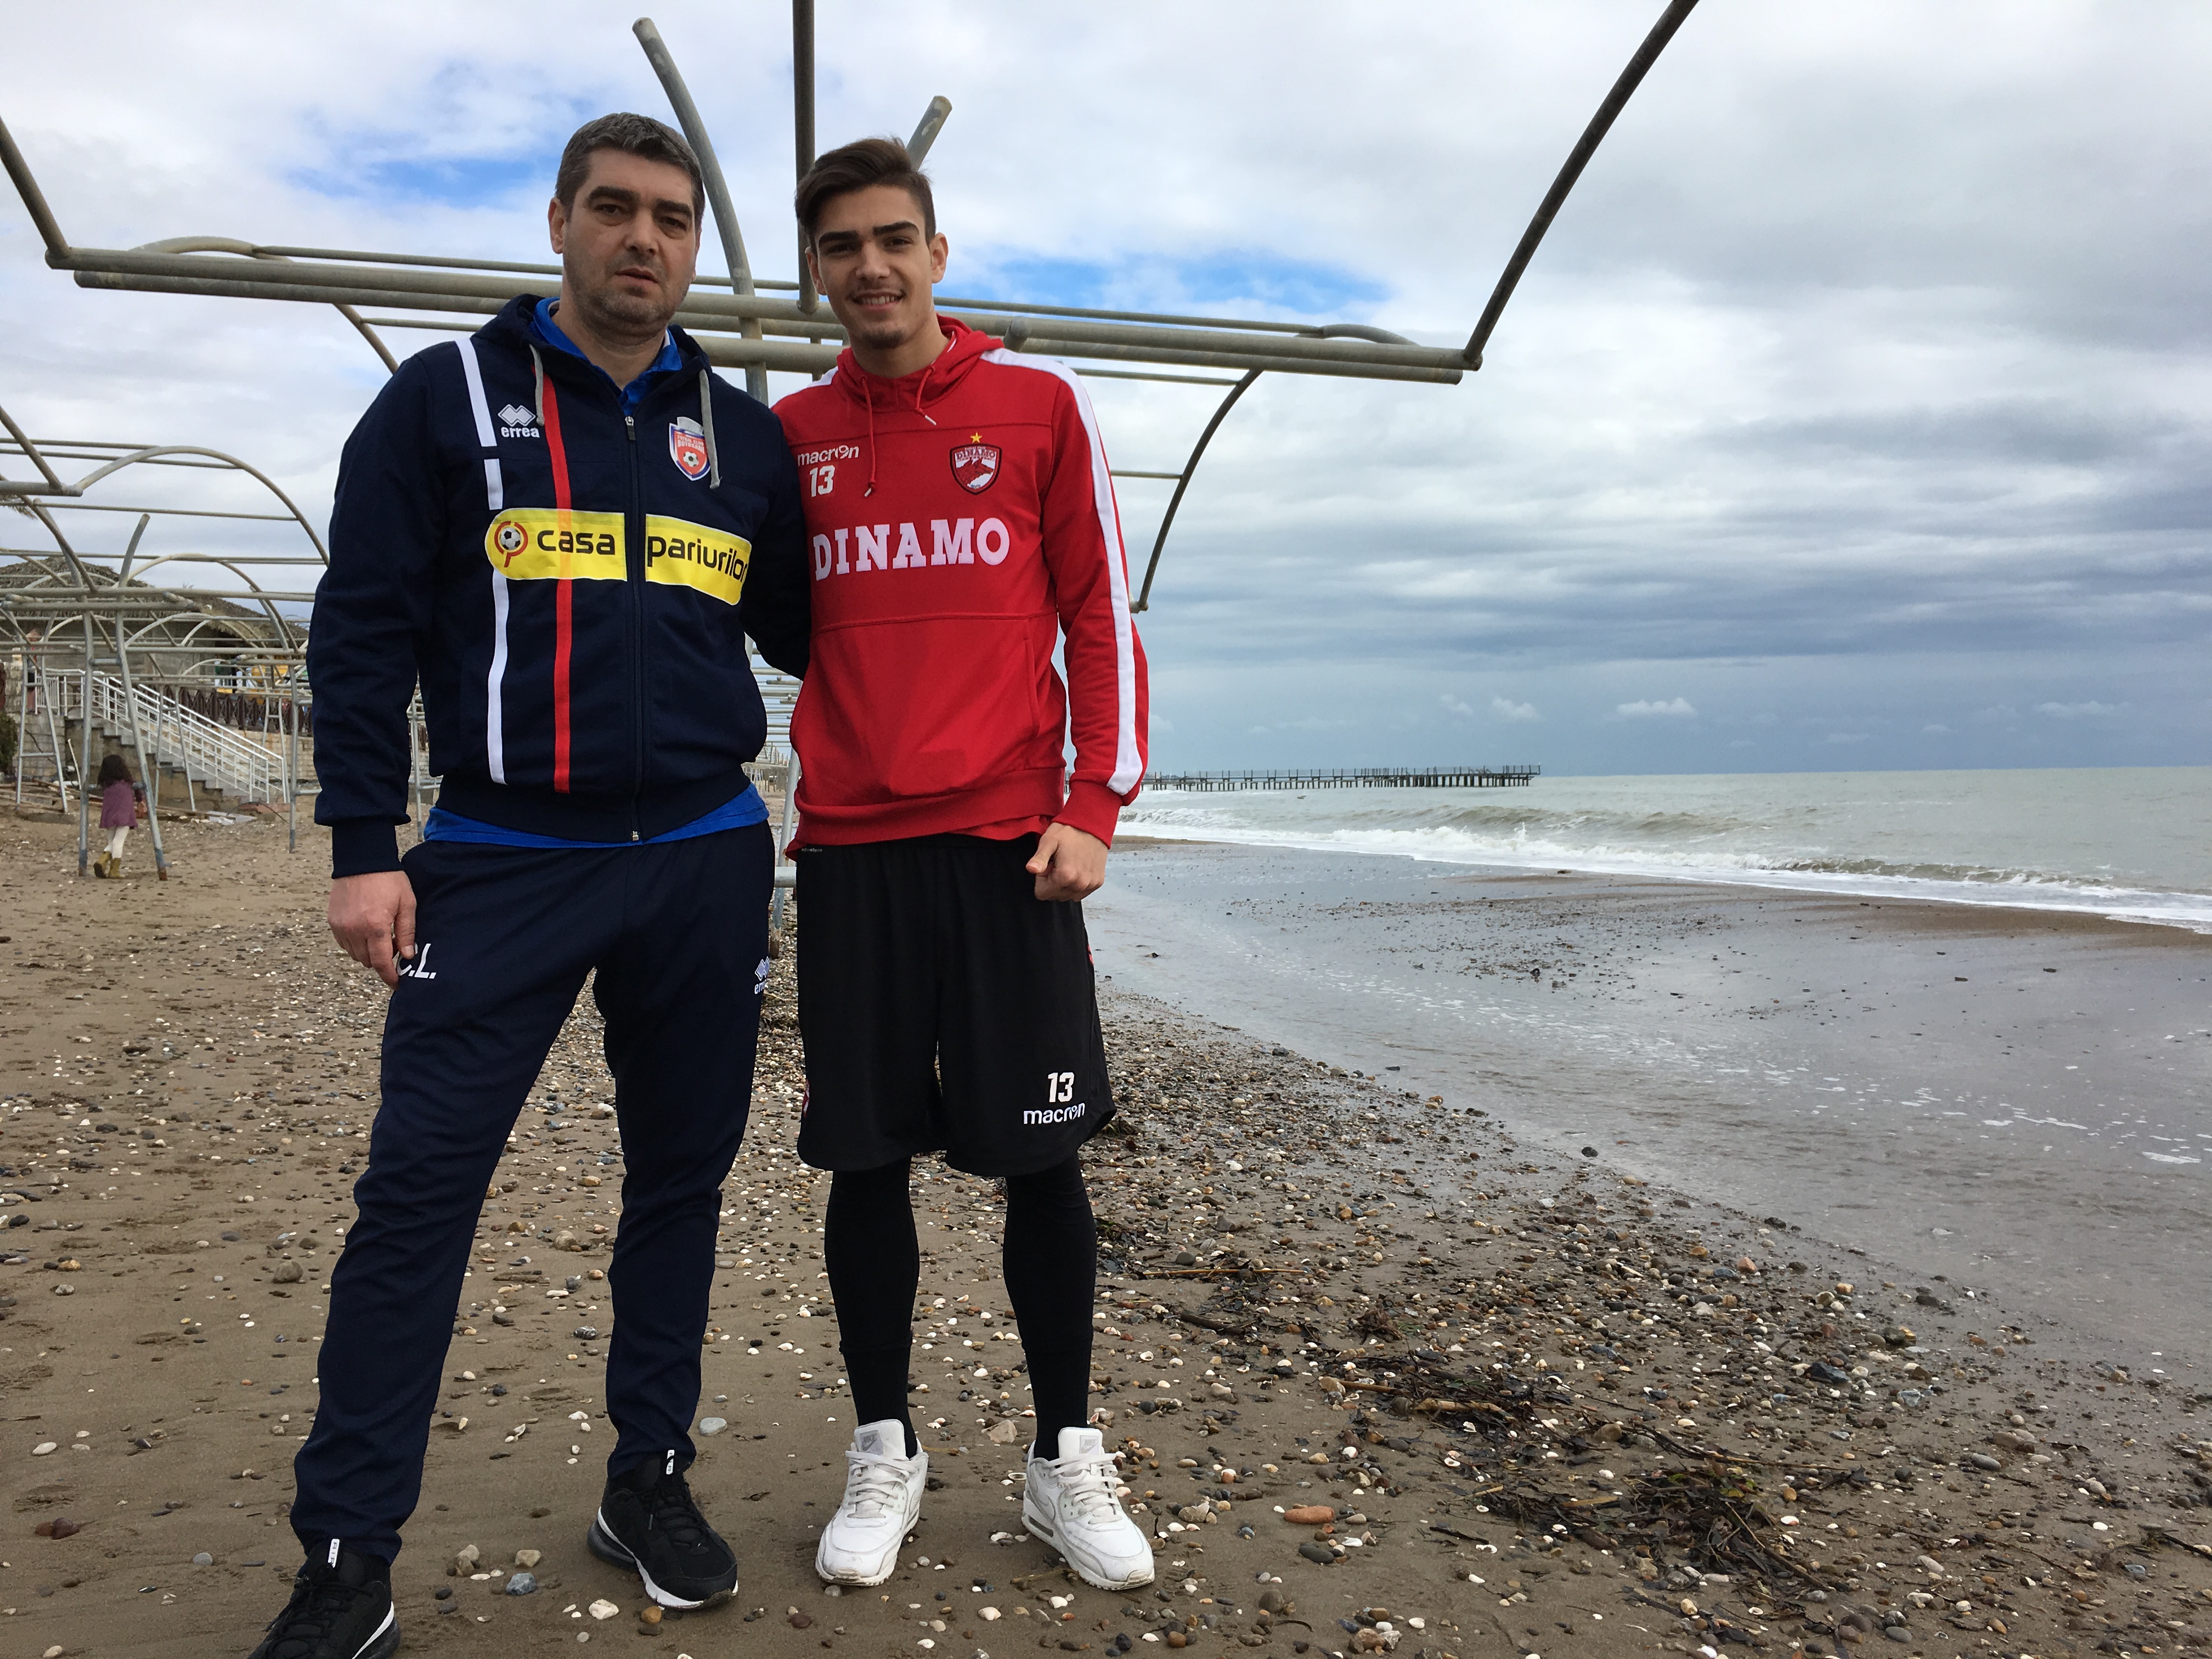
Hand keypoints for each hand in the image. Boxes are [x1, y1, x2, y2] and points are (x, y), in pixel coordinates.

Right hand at [328, 870, 417, 986]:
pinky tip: (366, 931)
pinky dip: (355, 944)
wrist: (362, 860)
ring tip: (380, 935)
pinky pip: (344, 944)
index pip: (381, 963)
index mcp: (375, 927)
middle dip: (382, 960)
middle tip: (394, 946)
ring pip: (355, 955)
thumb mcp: (407, 904)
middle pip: (368, 961)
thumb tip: (407, 956)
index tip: (397, 984)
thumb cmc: (389, 880)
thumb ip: (407, 932)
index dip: (389, 977)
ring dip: (368, 952)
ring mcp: (341, 926)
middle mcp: (354, 930)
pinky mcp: (333, 921)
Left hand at [1027, 822, 1107, 901]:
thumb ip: (1039, 858)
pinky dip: (1076, 884)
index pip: (1042, 893)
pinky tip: (1078, 868)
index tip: (1048, 865)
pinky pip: (1080, 893)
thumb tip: (1031, 869)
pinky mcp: (1097, 882)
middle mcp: (1079, 884)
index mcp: (1065, 875)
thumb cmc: (1069, 831)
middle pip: (1055, 896)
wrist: (1091, 824)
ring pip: (1067, 896)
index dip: (1041, 879)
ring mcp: (1090, 884)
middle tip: (1058, 863)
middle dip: (1052, 882)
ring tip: (1068, 865)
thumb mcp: (1048, 841)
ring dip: (1065, 884)